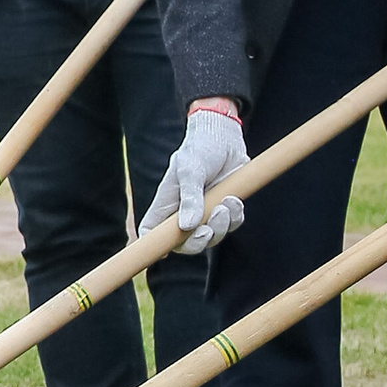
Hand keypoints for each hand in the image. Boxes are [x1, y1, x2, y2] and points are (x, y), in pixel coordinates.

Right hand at [141, 102, 247, 251]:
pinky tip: (234, 199)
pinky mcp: (225, 208)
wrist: (225, 136)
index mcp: (166, 204)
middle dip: (199, 241)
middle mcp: (183, 212)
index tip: (168, 250)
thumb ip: (189, 198)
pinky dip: (235, 217)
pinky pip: (231, 225)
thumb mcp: (190, 170)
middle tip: (208, 229)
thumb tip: (187, 226)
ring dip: (222, 225)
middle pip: (186, 244)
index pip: (151, 232)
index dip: (154, 246)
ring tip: (226, 202)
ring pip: (213, 236)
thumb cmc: (200, 149)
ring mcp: (205, 212)